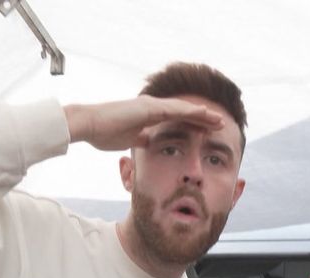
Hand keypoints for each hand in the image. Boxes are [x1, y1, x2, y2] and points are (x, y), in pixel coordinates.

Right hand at [63, 96, 223, 151]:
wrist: (89, 125)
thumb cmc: (103, 133)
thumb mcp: (127, 139)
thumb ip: (139, 138)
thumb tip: (148, 141)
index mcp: (148, 115)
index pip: (177, 120)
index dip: (194, 124)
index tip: (208, 130)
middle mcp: (153, 107)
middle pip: (184, 112)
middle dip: (203, 118)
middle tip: (221, 123)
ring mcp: (152, 105)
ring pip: (184, 109)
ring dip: (202, 114)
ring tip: (219, 119)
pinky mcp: (149, 108)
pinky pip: (175, 109)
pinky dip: (191, 111)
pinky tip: (204, 113)